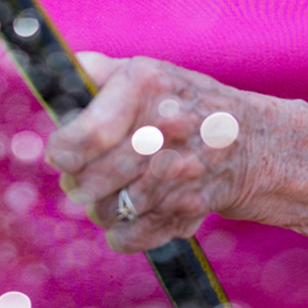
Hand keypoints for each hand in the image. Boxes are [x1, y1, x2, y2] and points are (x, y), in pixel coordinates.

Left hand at [46, 54, 257, 251]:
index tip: (59, 154)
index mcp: (145, 86)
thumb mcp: (147, 72)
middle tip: (81, 178)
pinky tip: (130, 215)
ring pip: (108, 210)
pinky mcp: (189, 208)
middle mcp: (165, 127)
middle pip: (92, 179)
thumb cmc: (184, 103)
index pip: (85, 136)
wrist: (254, 142)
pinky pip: (132, 235)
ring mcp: (181, 171)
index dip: (61, 151)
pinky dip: (123, 232)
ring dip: (100, 207)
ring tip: (109, 193)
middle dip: (78, 182)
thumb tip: (53, 72)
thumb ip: (97, 72)